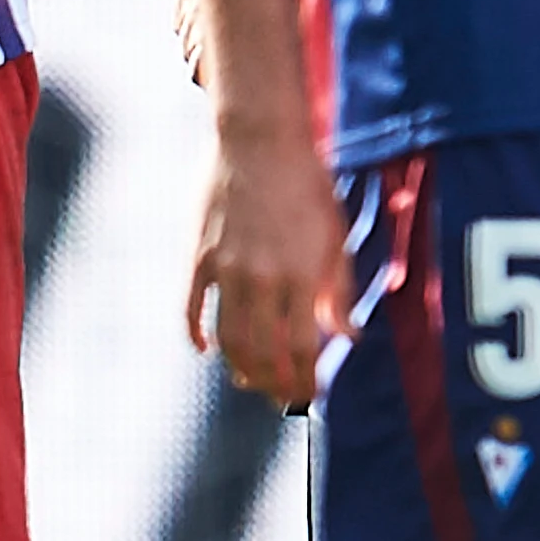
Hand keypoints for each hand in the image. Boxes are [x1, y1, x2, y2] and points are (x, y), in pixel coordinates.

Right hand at [186, 129, 348, 406]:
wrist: (260, 143)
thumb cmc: (306, 187)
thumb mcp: (335, 237)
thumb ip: (339, 291)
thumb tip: (347, 336)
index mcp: (302, 275)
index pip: (303, 347)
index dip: (305, 380)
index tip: (310, 397)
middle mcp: (263, 278)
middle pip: (263, 352)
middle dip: (272, 383)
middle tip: (279, 396)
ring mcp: (225, 269)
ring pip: (228, 338)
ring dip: (239, 368)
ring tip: (248, 380)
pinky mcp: (198, 257)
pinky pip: (192, 309)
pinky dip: (196, 336)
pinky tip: (206, 351)